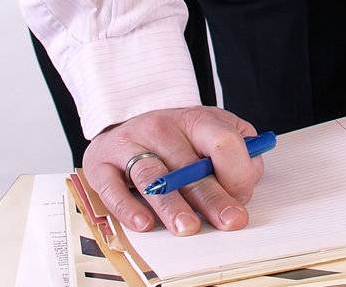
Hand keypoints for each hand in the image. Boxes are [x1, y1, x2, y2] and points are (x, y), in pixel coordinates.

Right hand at [82, 105, 264, 235]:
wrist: (124, 124)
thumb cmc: (176, 138)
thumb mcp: (210, 132)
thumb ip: (236, 154)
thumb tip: (244, 187)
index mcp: (195, 119)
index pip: (222, 141)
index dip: (236, 171)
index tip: (242, 198)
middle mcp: (161, 127)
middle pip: (189, 166)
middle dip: (211, 197)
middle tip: (227, 221)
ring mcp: (129, 143)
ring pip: (153, 176)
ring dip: (172, 204)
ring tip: (187, 227)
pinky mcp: (101, 164)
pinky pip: (112, 187)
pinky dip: (127, 207)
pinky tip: (144, 223)